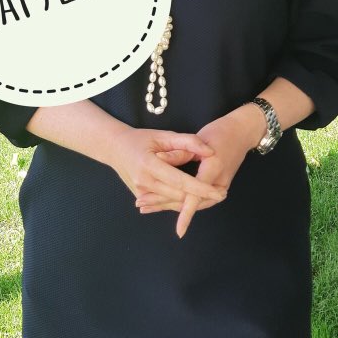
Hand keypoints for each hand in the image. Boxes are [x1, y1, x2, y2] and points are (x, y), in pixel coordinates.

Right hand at [111, 126, 227, 209]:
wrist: (115, 148)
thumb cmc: (140, 138)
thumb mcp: (163, 135)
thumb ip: (186, 142)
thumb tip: (209, 151)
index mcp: (149, 165)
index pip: (181, 181)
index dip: (201, 188)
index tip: (220, 191)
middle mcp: (144, 182)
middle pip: (178, 196)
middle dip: (201, 197)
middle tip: (223, 192)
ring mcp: (141, 192)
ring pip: (173, 202)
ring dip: (192, 201)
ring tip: (214, 195)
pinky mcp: (141, 196)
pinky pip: (165, 202)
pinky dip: (180, 201)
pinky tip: (195, 198)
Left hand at [136, 106, 265, 236]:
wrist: (241, 133)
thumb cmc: (220, 133)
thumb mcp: (199, 138)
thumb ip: (180, 152)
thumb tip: (159, 159)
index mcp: (213, 170)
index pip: (196, 195)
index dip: (187, 214)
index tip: (179, 231)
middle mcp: (218, 184)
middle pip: (190, 202)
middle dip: (164, 205)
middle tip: (140, 205)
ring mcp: (219, 189)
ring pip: (191, 203)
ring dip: (168, 205)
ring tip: (145, 207)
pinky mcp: (215, 190)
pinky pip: (195, 199)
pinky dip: (179, 202)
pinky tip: (161, 203)